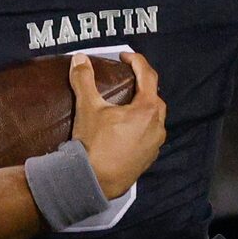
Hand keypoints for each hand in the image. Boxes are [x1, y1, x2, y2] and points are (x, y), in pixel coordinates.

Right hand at [71, 51, 163, 195]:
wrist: (94, 182)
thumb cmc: (94, 144)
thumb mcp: (88, 108)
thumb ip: (84, 80)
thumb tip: (79, 59)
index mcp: (148, 110)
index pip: (148, 76)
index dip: (137, 61)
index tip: (124, 56)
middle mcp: (157, 126)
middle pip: (154, 97)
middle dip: (143, 85)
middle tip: (127, 79)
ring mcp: (155, 145)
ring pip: (155, 118)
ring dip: (144, 107)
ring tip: (127, 104)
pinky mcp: (148, 159)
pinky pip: (150, 136)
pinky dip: (141, 127)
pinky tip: (126, 128)